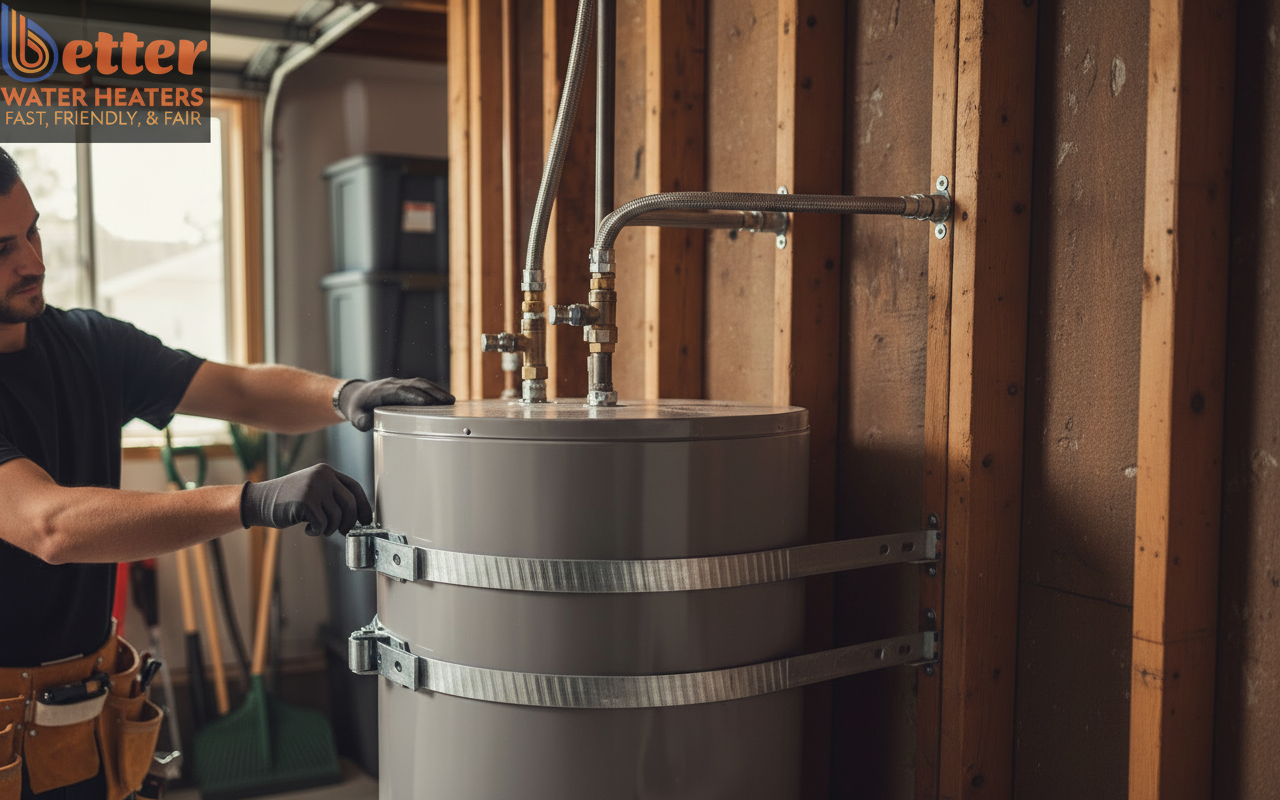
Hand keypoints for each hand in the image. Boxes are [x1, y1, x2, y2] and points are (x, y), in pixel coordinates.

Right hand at [240, 464, 371, 536]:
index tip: (366, 521)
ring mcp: (314, 487)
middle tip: (343, 532)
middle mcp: (323, 476)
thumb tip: (358, 516)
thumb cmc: (290, 500)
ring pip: (337, 516)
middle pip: (350, 503)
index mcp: (327, 471)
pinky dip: (317, 531)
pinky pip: (323, 524)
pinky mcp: (306, 501)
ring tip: (318, 528)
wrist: (260, 501)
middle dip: (350, 522)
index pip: (355, 488)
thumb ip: (333, 496)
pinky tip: (307, 528)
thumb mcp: (314, 490)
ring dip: (330, 529)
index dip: (364, 506)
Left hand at [338, 377, 454, 431]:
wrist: (355, 394)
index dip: (414, 396)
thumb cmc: (357, 408)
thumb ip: (361, 421)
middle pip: (414, 384)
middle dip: (432, 392)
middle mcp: (391, 384)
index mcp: (380, 392)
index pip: (400, 391)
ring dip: (436, 390)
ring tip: (451, 400)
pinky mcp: (405, 385)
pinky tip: (444, 397)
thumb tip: (367, 423)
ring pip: (420, 383)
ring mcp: (399, 383)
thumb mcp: (355, 416)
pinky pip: (420, 384)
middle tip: (448, 401)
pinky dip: (433, 389)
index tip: (429, 403)